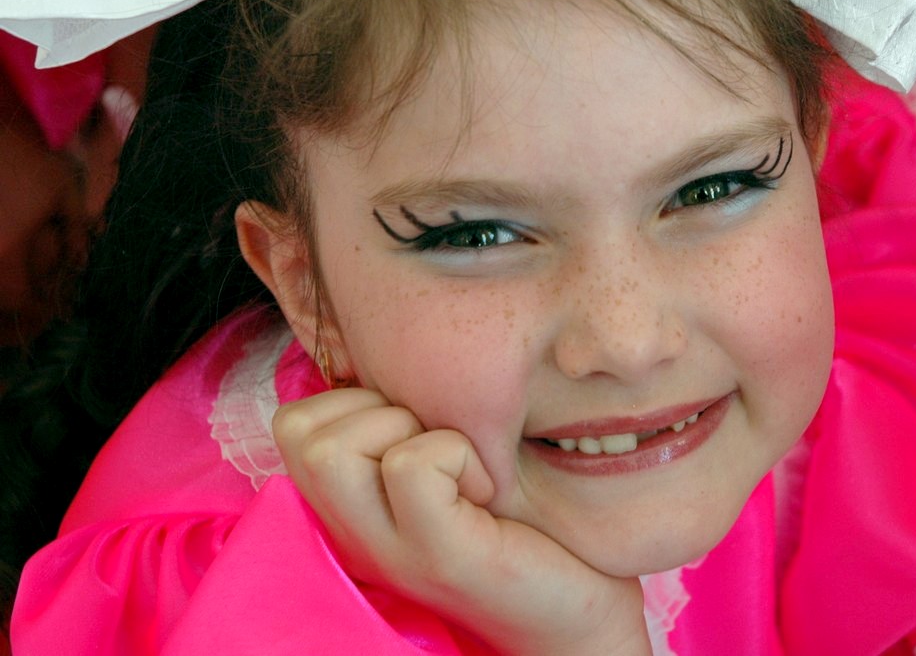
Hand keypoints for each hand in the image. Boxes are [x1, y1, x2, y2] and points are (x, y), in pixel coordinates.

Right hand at [273, 387, 650, 654]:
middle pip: (296, 427)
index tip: (420, 428)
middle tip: (436, 440)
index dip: (357, 399)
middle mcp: (353, 531)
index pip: (294, 418)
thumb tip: (395, 344)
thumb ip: (412, 422)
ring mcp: (388, 548)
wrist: (575, 617)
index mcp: (351, 506)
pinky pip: (410, 465)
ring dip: (404, 428)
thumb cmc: (520, 525)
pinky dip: (455, 452)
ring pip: (332, 446)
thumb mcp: (449, 465)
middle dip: (371, 405)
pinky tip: (487, 486)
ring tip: (458, 463)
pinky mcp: (440, 554)